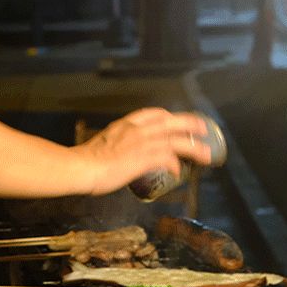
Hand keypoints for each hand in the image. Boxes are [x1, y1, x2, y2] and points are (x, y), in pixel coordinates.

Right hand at [74, 108, 211, 195]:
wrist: (81, 167)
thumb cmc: (86, 160)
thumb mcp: (104, 143)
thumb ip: (116, 144)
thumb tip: (120, 153)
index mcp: (126, 124)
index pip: (154, 113)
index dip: (170, 117)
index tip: (177, 120)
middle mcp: (136, 130)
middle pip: (171, 122)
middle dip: (190, 124)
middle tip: (203, 129)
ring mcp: (141, 143)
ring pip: (175, 141)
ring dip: (193, 148)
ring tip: (206, 155)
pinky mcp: (143, 159)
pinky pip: (167, 159)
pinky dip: (175, 165)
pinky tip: (178, 172)